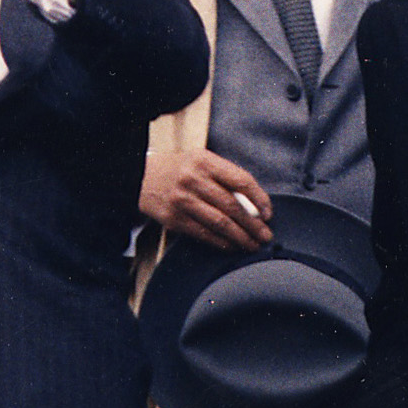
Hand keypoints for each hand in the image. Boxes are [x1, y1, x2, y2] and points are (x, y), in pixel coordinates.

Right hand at [139, 150, 272, 251]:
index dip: (259, 199)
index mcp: (205, 161)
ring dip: (241, 237)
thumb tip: (254, 205)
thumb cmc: (179, 169)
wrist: (139, 177)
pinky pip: (204, 234)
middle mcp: (193, 180)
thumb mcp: (201, 161)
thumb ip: (225, 177)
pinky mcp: (174, 219)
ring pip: (220, 223)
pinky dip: (221, 242)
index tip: (268, 213)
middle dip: (254, 225)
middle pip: (232, 206)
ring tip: (253, 245)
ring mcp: (182, 200)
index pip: (241, 181)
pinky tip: (232, 246)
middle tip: (266, 235)